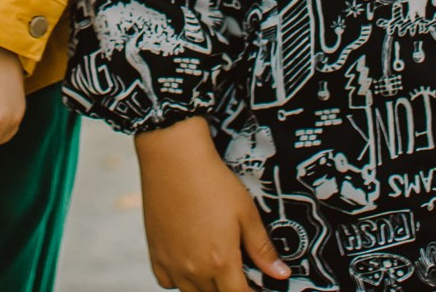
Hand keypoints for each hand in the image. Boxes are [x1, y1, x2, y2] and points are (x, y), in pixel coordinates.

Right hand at [134, 118, 290, 291]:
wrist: (174, 157)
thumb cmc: (212, 181)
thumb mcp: (246, 212)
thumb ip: (262, 248)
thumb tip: (281, 274)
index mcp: (221, 261)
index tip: (255, 284)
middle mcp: (194, 269)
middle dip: (230, 287)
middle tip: (237, 269)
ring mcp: (171, 263)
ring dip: (206, 286)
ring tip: (214, 264)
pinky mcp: (155, 253)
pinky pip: (167, 282)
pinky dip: (178, 280)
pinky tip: (188, 261)